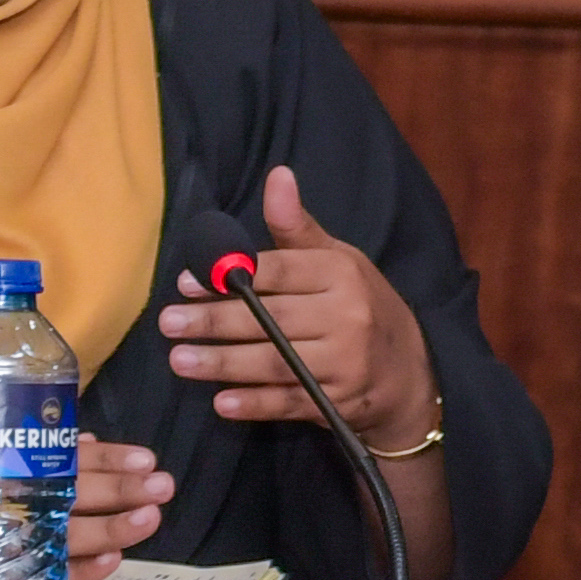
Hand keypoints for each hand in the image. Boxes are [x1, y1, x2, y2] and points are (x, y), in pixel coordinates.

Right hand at [0, 439, 168, 579]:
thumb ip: (18, 457)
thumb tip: (83, 441)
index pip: (57, 466)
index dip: (107, 461)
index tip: (144, 457)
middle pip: (72, 499)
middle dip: (124, 490)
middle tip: (163, 483)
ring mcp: (0, 555)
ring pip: (70, 540)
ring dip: (116, 529)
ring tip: (152, 516)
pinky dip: (85, 572)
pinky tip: (114, 561)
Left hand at [160, 161, 432, 447]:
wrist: (412, 373)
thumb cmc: (362, 305)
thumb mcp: (339, 260)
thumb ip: (297, 227)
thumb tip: (277, 175)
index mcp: (342, 274)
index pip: (279, 272)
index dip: (230, 277)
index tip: (187, 283)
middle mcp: (347, 318)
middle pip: (271, 320)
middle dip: (215, 322)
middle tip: (168, 323)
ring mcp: (345, 364)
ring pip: (276, 363)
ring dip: (224, 364)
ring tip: (180, 360)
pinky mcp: (339, 403)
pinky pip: (291, 403)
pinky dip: (256, 404)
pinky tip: (222, 403)